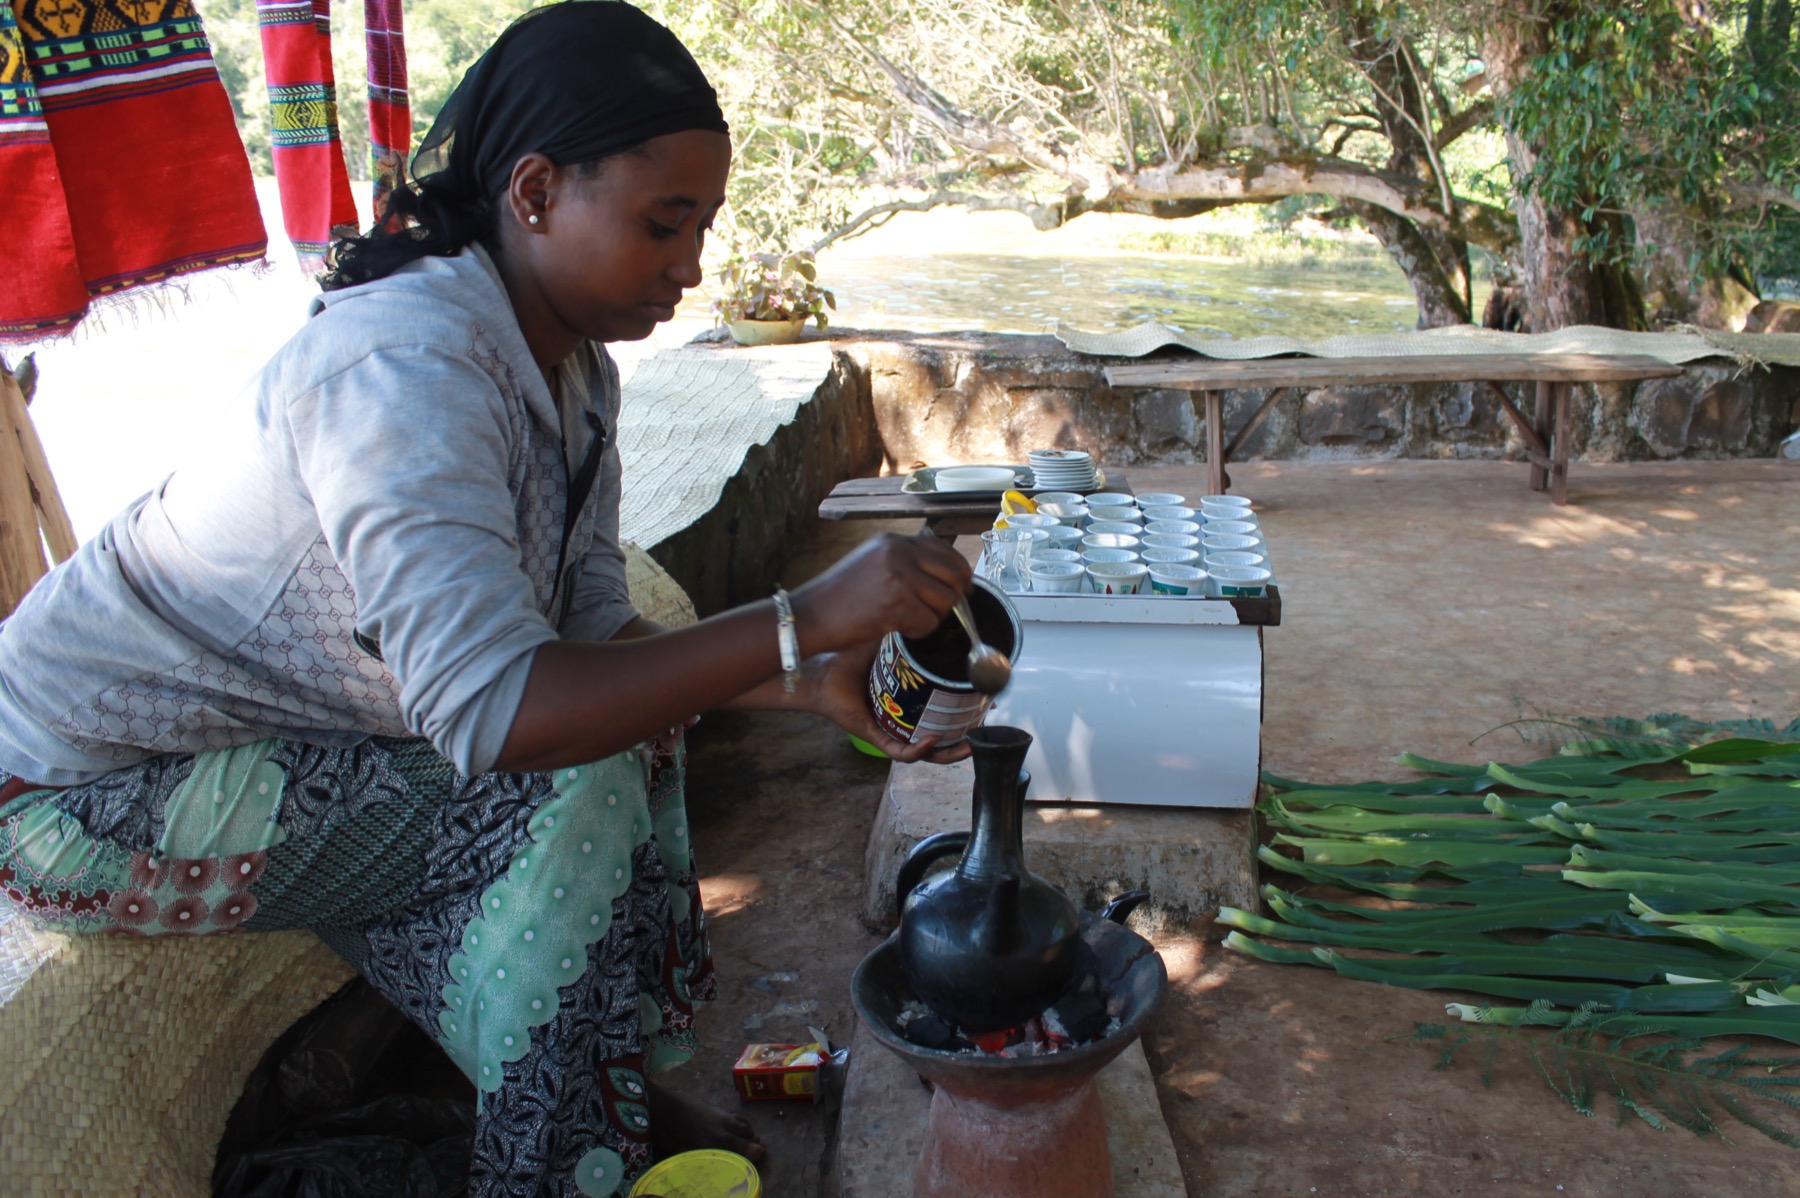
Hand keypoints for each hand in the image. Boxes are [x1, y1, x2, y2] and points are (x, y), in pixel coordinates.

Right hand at [788, 532, 969, 657]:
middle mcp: (900, 554)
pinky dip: (919, 631)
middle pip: (953, 573)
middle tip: (949, 609)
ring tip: (910, 620)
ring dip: (934, 616)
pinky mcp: (898, 605)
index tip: (962, 586)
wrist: (811, 615)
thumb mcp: (871, 561)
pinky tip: (899, 629)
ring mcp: (900, 578)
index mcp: (894, 542)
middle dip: (956, 595)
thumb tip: (941, 574)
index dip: (960, 571)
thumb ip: (903, 560)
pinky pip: (929, 622)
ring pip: (945, 600)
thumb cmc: (838, 596)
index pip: (945, 550)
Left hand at [799, 640, 973, 763]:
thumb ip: (910, 634)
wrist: (820, 673)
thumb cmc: (850, 660)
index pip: (943, 713)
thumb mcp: (888, 645)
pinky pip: (900, 751)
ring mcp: (890, 732)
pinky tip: (931, 740)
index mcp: (910, 703)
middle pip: (941, 738)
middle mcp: (903, 721)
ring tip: (966, 745)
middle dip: (964, 739)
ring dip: (948, 752)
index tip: (985, 705)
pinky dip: (917, 750)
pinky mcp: (875, 737)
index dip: (965, 712)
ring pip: (925, 752)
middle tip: (981, 728)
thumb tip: (934, 614)